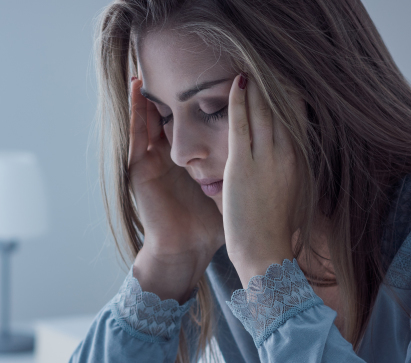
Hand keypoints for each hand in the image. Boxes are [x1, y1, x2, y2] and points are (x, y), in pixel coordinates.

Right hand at [126, 78, 224, 300]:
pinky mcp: (140, 170)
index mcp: (190, 161)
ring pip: (149, 122)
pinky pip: (135, 136)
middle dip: (171, 94)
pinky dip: (134, 113)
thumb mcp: (231, 190)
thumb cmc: (210, 226)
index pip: (192, 124)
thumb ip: (245, 173)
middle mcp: (170, 159)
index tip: (210, 77)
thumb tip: (276, 164)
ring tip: (146, 73)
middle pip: (170, 118)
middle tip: (174, 66)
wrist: (187, 249)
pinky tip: (135, 93)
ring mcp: (153, 163)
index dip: (198, 101)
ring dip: (146, 98)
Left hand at [223, 74, 299, 283]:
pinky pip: (240, 124)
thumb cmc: (276, 234)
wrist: (267, 255)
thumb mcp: (292, 200)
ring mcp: (265, 159)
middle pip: (282, 109)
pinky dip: (238, 101)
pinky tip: (235, 83)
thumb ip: (289, 179)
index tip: (284, 80)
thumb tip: (289, 171)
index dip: (289, 96)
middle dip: (273, 84)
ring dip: (256, 85)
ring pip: (262, 111)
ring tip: (250, 65)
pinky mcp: (243, 165)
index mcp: (299, 164)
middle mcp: (287, 156)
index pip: (296, 119)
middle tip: (265, 61)